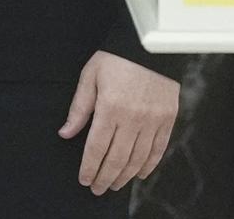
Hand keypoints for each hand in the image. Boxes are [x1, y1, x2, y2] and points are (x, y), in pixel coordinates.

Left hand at [58, 50, 177, 194]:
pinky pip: (158, 149)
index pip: (97, 148)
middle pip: (117, 158)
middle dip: (105, 177)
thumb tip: (66, 132)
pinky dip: (148, 165)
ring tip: (114, 184)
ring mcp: (153, 120)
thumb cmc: (116, 57)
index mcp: (110, 107)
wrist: (148, 44)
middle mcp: (133, 118)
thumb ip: (79, 108)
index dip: (89, 167)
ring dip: (125, 176)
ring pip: (138, 158)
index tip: (84, 179)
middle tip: (97, 188)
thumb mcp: (90, 76)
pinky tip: (138, 173)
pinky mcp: (168, 119)